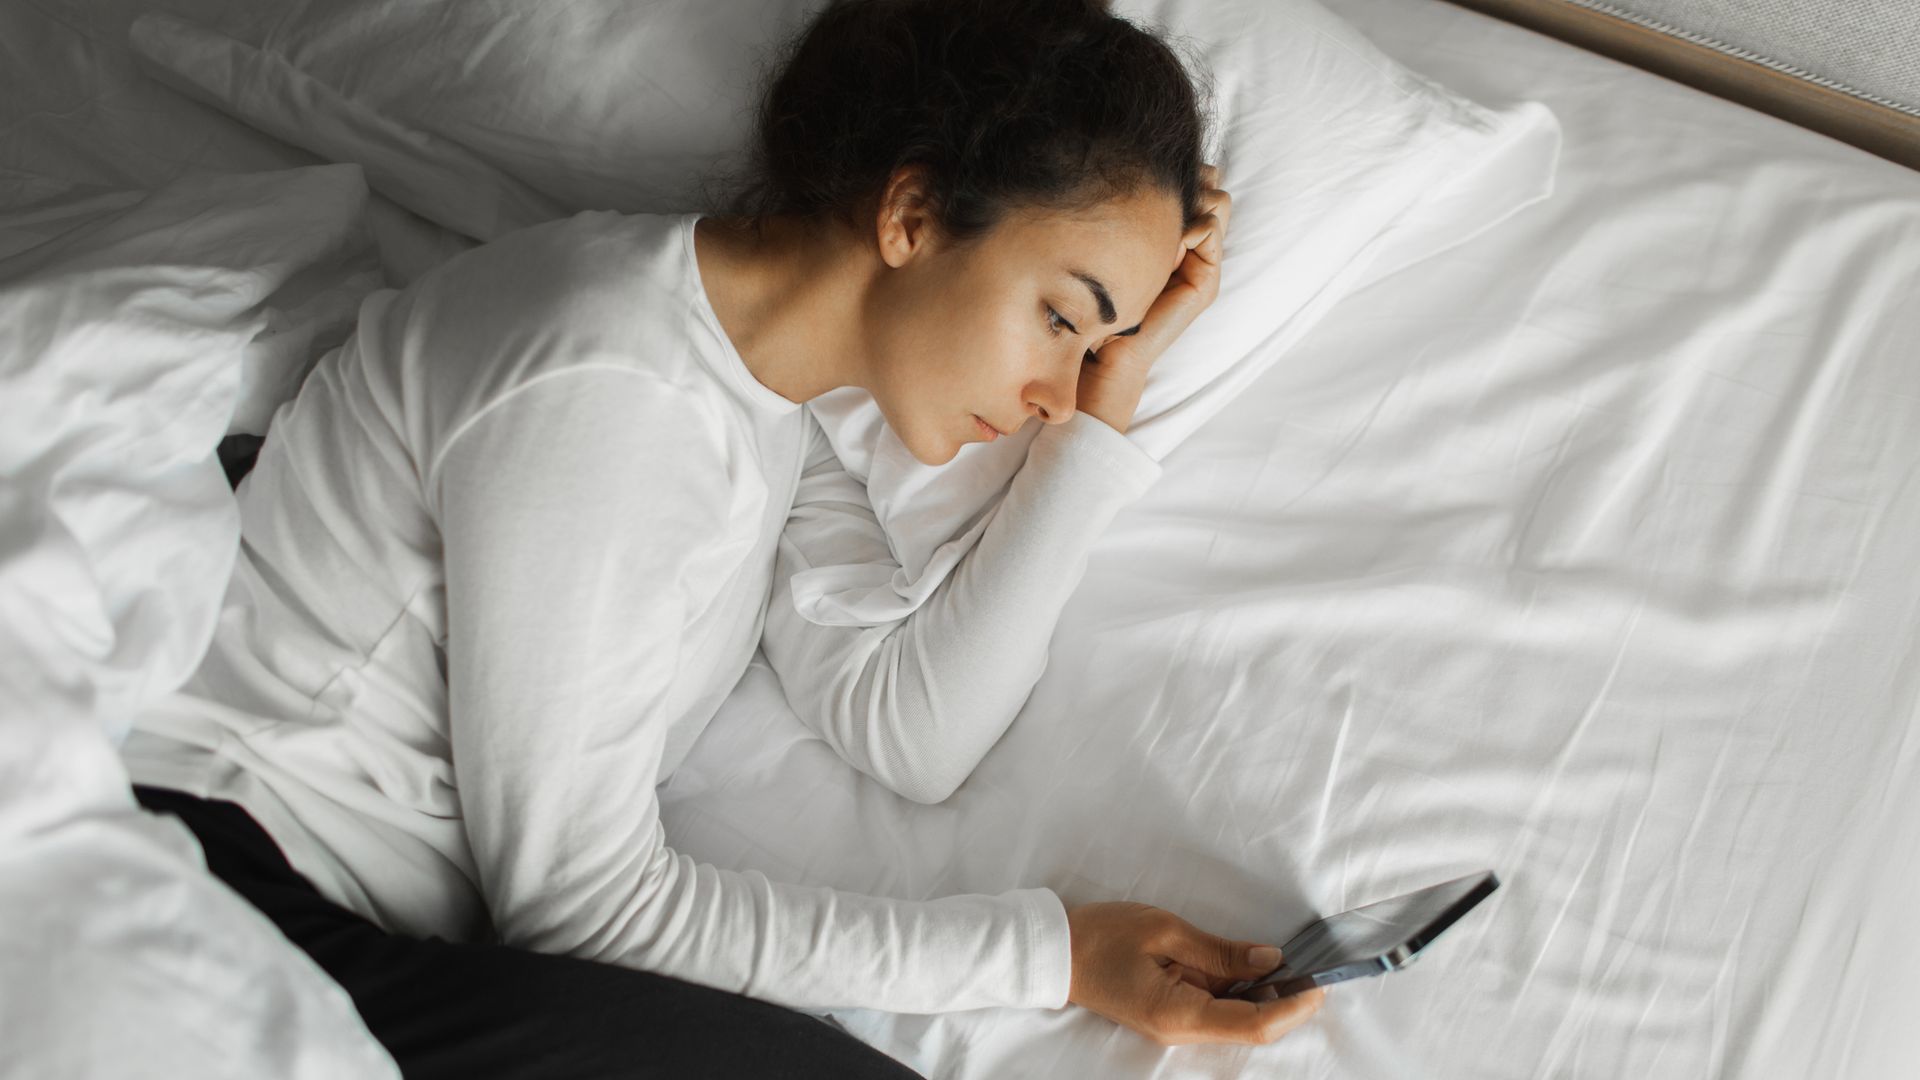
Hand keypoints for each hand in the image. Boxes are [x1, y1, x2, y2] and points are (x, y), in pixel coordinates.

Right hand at [1066, 900, 1325, 1045]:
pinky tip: (1256, 968)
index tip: (1320, 983)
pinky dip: (1243, 992)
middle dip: (1289, 1002)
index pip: (1252, 1024)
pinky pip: (1218, 1009)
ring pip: (1237, 1020)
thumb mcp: (1166, 931)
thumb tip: (1271, 959)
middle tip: (1315, 968)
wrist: (1056, 952)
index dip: (1293, 1007)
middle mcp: (1182, 1030)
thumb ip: (1221, 951)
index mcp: (1179, 1014)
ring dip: (1269, 996)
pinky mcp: (1172, 1015)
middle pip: (1250, 1027)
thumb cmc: (1103, 936)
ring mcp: (1176, 1026)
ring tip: (1292, 963)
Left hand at [1075, 164, 1231, 433]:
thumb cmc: (1095, 298)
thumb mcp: (1111, 245)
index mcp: (1174, 236)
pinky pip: (1209, 227)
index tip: (1146, 176)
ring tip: (1158, 222)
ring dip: (1189, 199)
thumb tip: (1141, 172)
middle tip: (1155, 194)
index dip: (1181, 170)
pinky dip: (1187, 224)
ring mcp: (1203, 263)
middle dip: (1189, 179)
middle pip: (1212, 185)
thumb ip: (1135, 215)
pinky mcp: (1205, 281)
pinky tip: (1161, 244)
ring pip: (1218, 201)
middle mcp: (1193, 247)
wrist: (1101, 353)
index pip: (1198, 180)